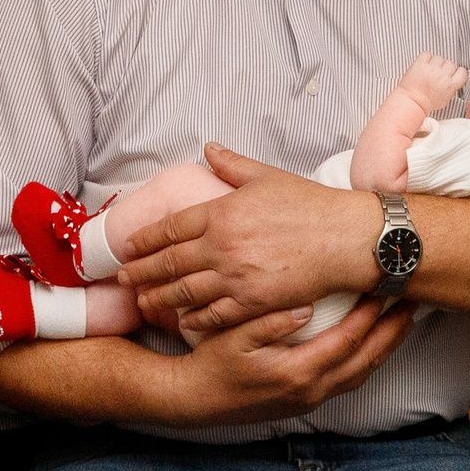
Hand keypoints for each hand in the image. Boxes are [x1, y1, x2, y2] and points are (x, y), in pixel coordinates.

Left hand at [118, 146, 378, 335]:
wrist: (347, 240)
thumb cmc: (312, 206)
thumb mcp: (267, 177)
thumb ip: (232, 165)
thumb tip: (208, 148)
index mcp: (221, 212)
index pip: (169, 228)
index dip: (144, 240)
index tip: (127, 247)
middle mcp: (221, 246)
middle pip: (168, 263)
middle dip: (141, 272)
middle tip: (122, 279)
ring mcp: (235, 277)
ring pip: (184, 292)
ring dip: (159, 298)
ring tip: (143, 302)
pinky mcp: (252, 302)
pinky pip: (213, 315)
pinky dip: (193, 319)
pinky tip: (183, 321)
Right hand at [167, 296, 417, 426]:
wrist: (193, 400)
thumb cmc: (210, 363)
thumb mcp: (234, 337)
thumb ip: (269, 321)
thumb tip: (305, 306)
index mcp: (298, 372)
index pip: (348, 340)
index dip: (372, 314)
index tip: (387, 288)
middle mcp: (311, 390)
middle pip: (366, 359)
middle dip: (393, 331)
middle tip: (414, 303)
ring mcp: (310, 398)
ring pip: (362, 373)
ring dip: (385, 347)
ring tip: (403, 321)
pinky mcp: (305, 401)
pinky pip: (349, 380)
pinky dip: (368, 360)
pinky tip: (373, 344)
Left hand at [396, 52, 467, 114]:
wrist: (412, 102)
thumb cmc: (427, 102)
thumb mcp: (446, 99)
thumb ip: (452, 87)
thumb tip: (454, 78)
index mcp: (451, 85)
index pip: (462, 72)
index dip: (458, 72)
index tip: (453, 73)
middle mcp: (443, 75)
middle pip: (451, 63)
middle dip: (445, 68)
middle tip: (439, 73)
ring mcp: (432, 69)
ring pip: (439, 58)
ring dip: (436, 62)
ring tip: (430, 70)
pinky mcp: (421, 64)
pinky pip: (427, 54)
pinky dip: (426, 57)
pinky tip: (424, 64)